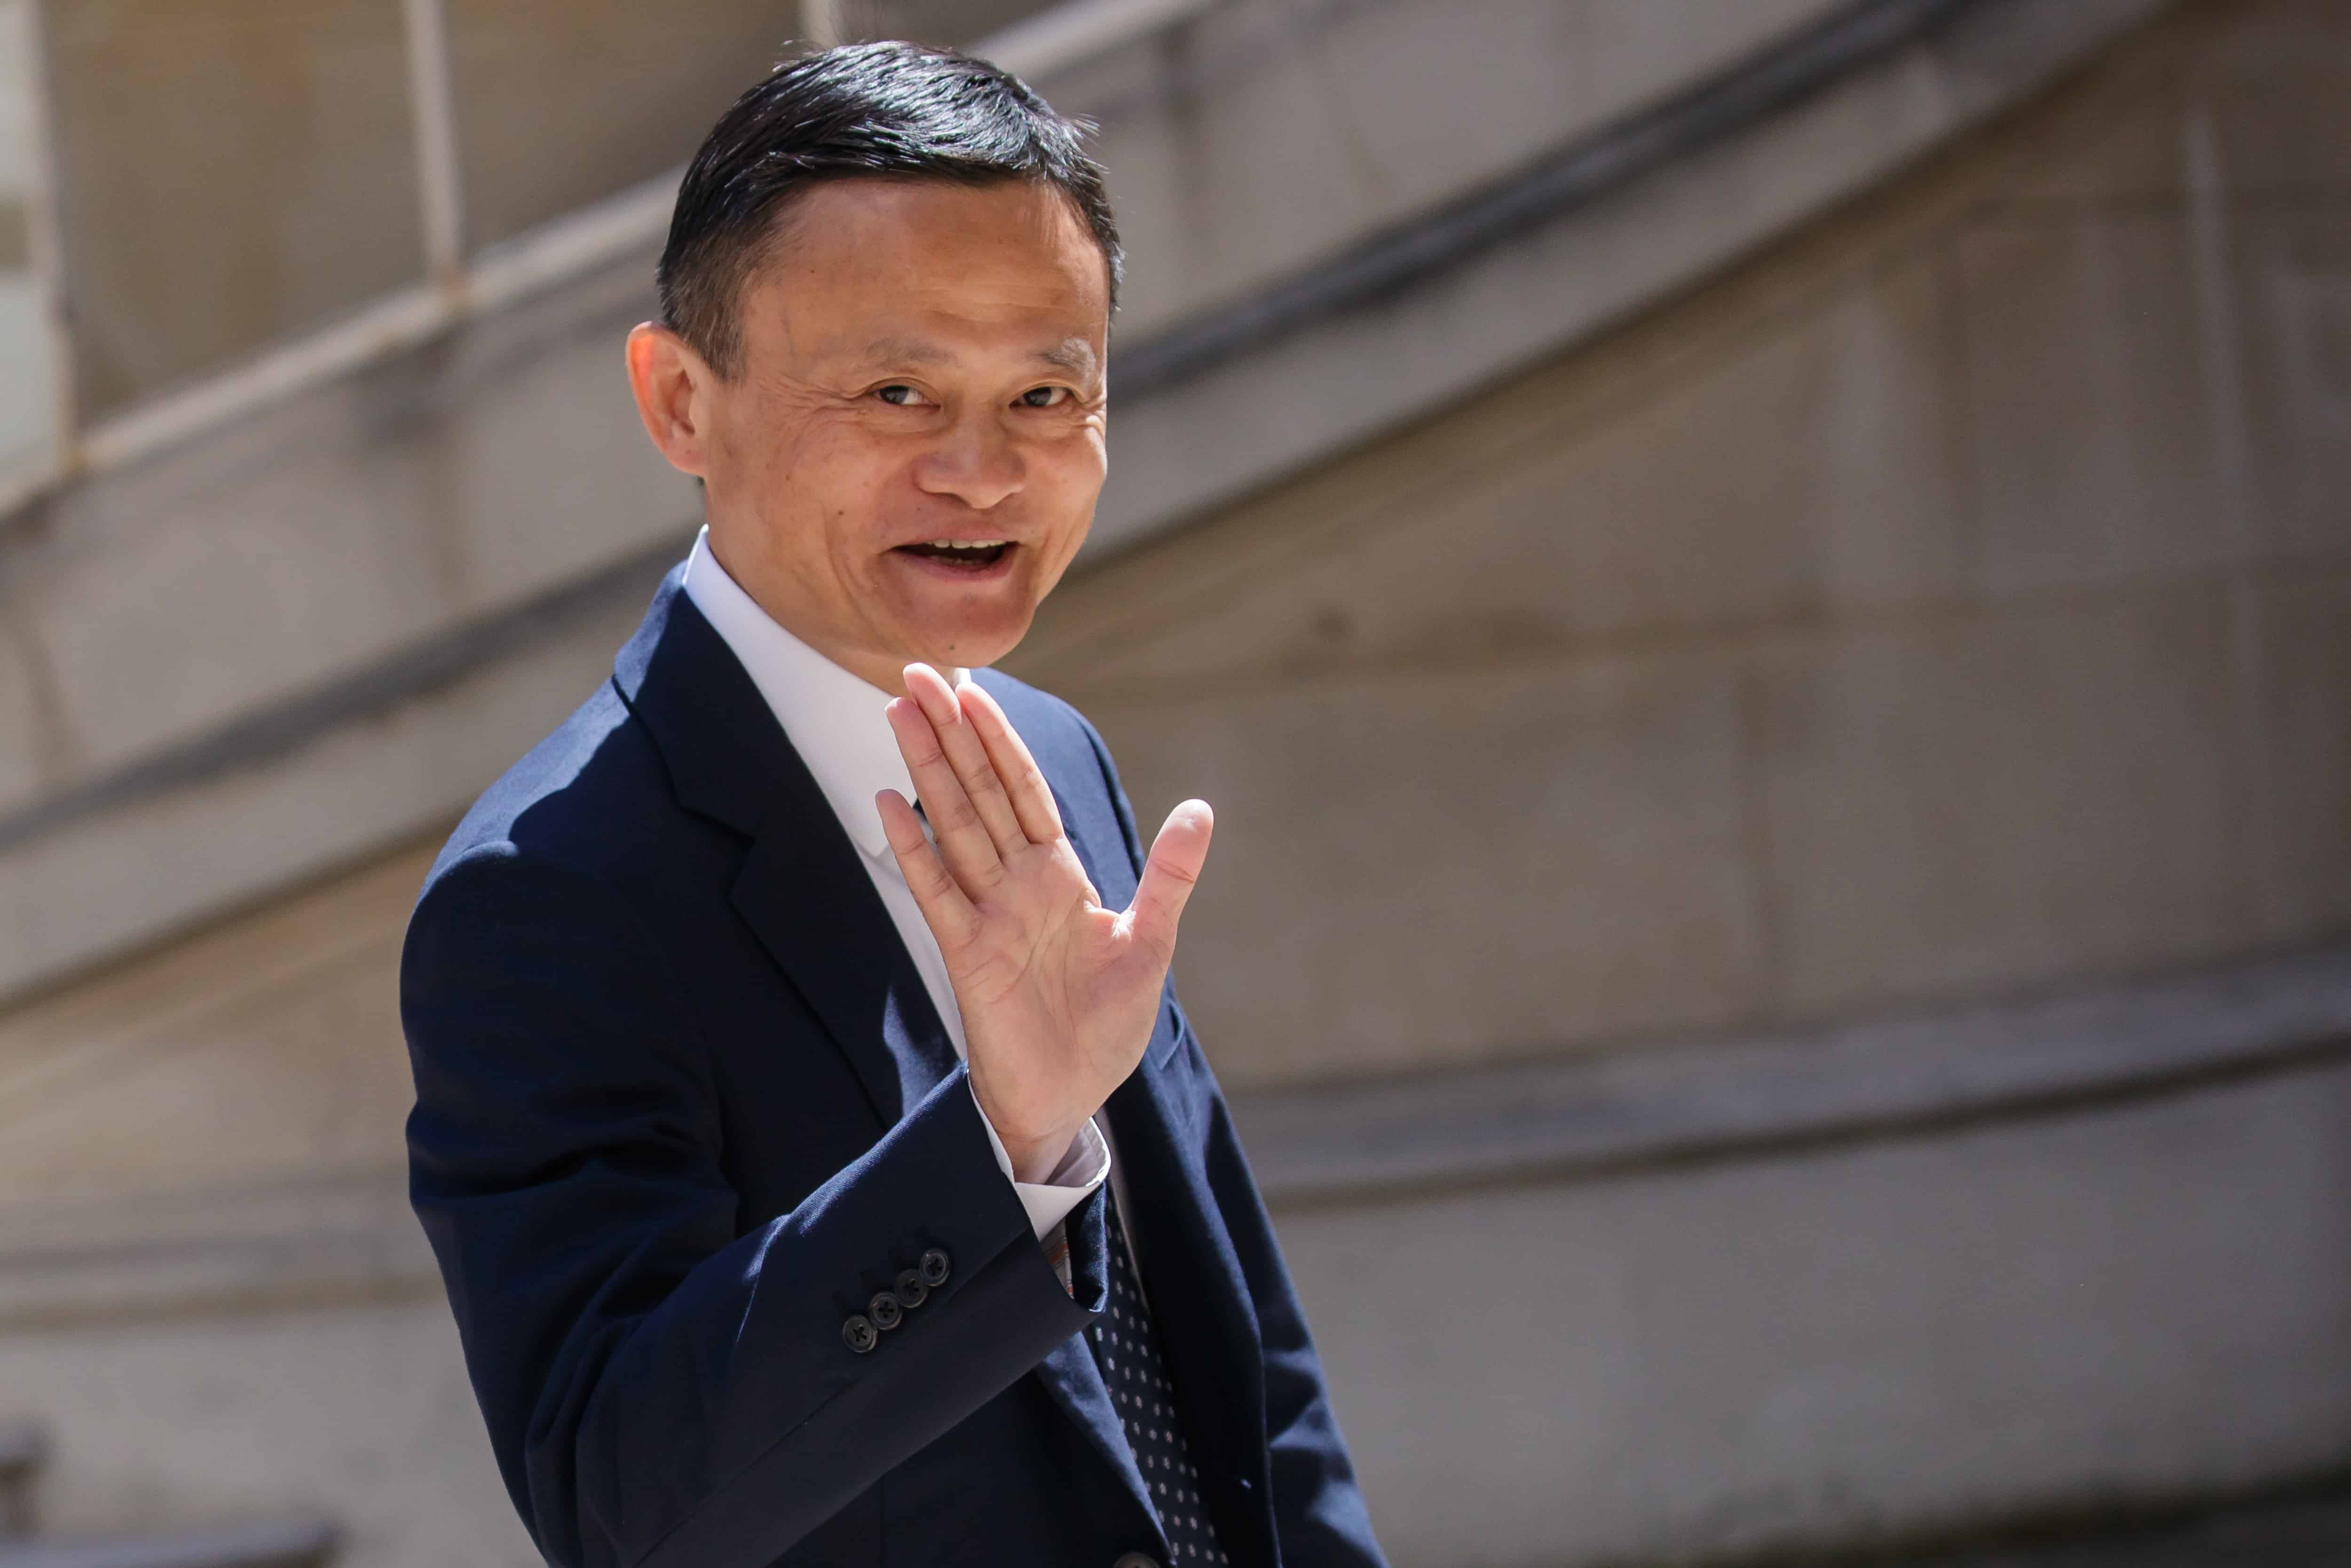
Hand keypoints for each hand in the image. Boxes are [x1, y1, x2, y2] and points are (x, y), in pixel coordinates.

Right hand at [877, 666, 1212, 1182]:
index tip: (974, 689)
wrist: (1071, 1095)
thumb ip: (1170, 876)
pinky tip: (888, 802)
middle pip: (979, 791)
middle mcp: (1016, 884)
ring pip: (953, 824)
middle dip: (951, 733)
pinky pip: (936, 890)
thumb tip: (1201, 809)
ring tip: (899, 711)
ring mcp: (987, 914)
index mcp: (1058, 874)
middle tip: (917, 671)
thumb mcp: (1150, 943)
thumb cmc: (1105, 1026)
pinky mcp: (967, 953)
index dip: (999, 739)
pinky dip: (913, 847)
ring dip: (926, 769)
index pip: (1024, 789)